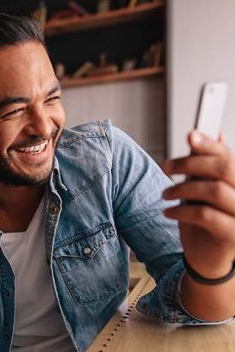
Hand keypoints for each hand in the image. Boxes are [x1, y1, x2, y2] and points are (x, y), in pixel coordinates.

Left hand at [162, 130, 234, 278]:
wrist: (206, 259)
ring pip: (215, 190)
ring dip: (182, 189)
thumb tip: (207, 136)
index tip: (190, 136)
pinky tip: (169, 212)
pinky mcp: (234, 236)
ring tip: (166, 194)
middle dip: (190, 163)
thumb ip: (206, 167)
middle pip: (224, 168)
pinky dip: (182, 210)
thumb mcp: (202, 190)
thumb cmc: (205, 222)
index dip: (210, 144)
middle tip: (166, 167)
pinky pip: (206, 215)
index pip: (230, 157)